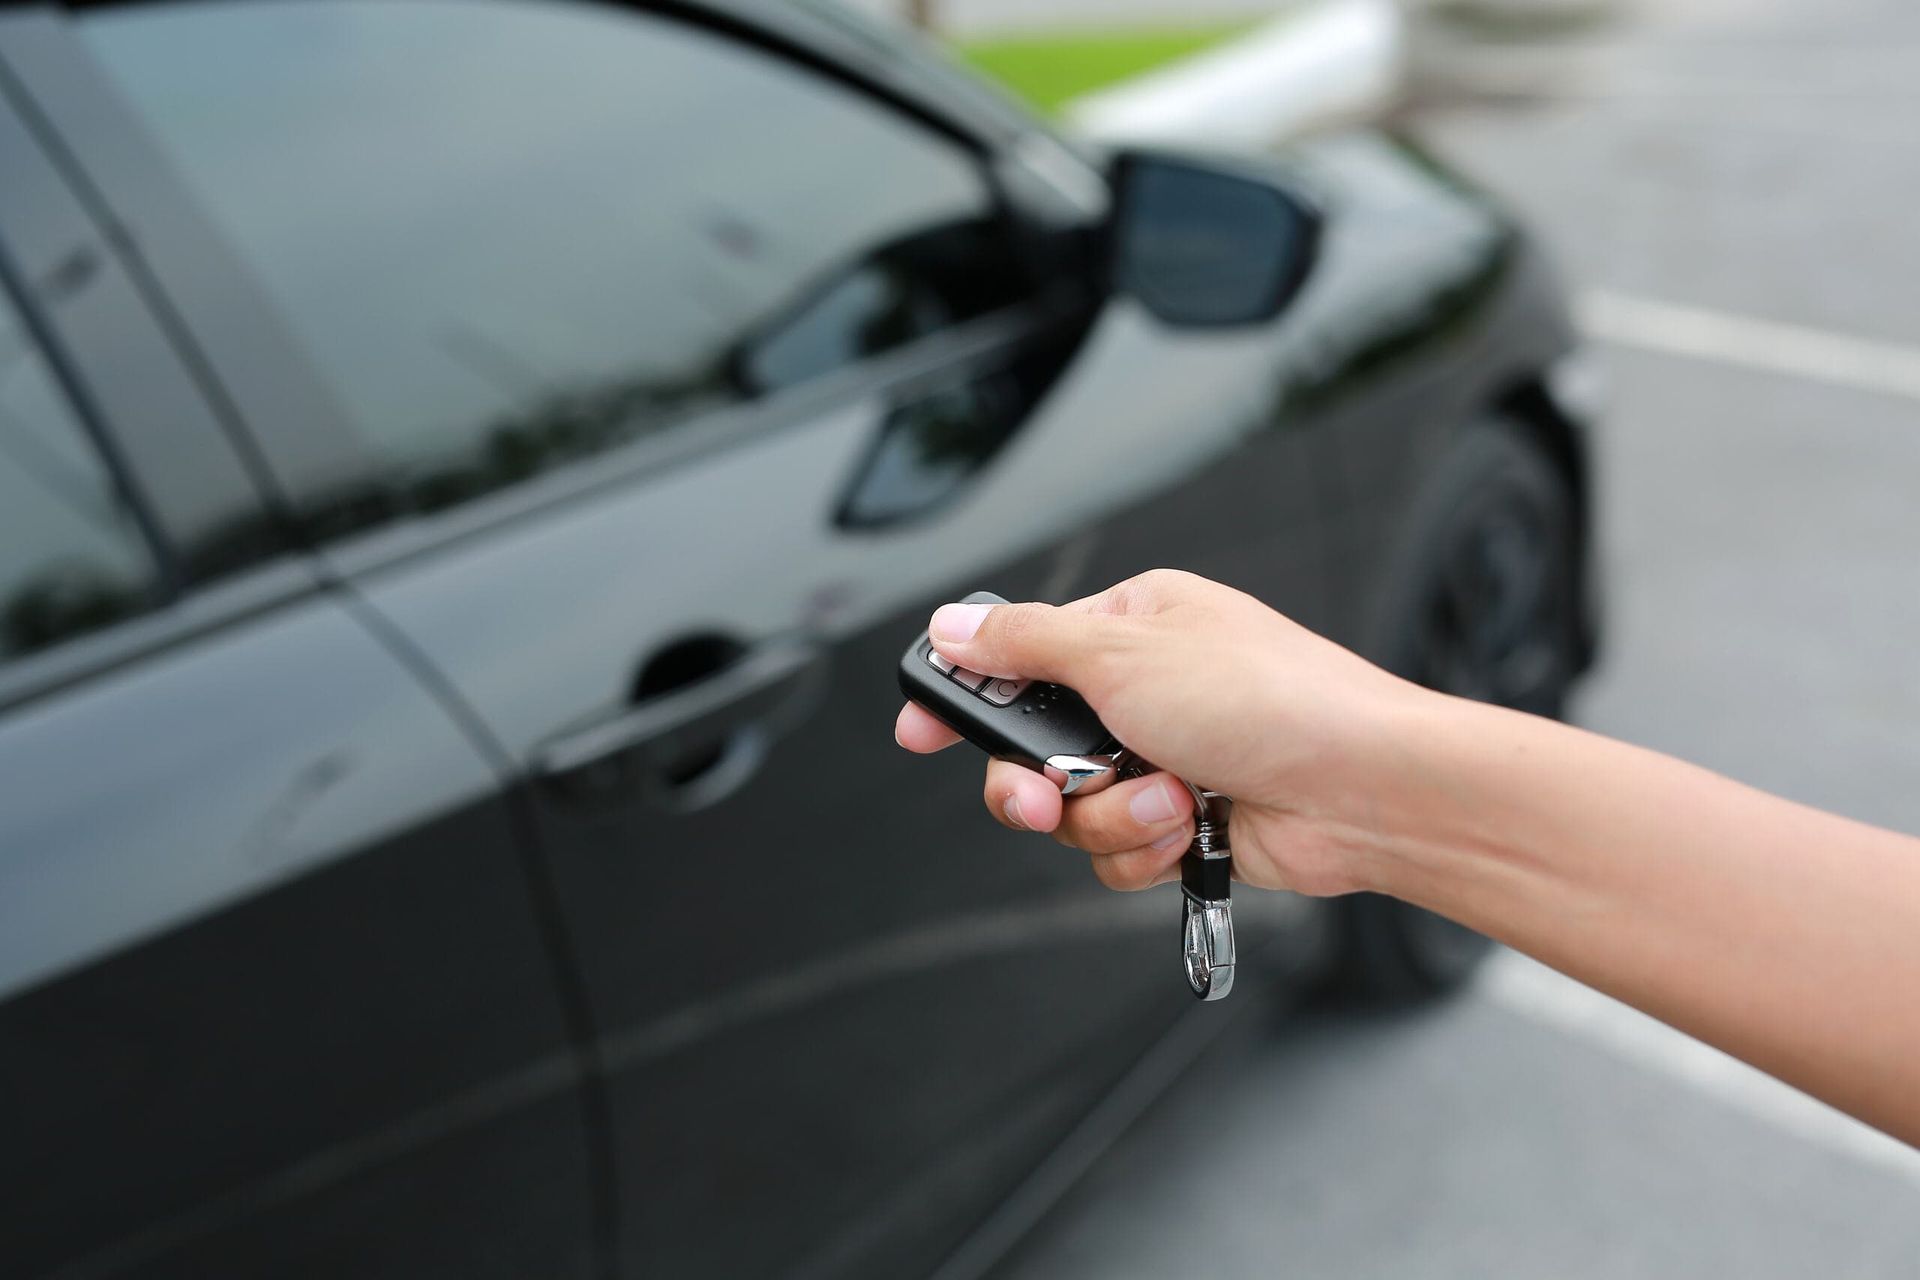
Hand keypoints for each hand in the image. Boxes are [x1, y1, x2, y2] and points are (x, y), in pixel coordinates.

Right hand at [895, 570, 1431, 894]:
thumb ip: (1024, 644)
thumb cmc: (1270, 699)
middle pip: (1032, 748)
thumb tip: (954, 626)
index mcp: (1130, 626)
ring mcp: (1164, 758)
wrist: (1362, 788)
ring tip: (1168, 796)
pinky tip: (1190, 826)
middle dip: (1039, 781)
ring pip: (1071, 810)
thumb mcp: (1124, 652)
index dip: (964, 696)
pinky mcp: (1184, 823)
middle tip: (1046, 793)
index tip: (919, 730)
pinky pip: (1115, 852)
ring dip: (1110, 814)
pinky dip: (1145, 846)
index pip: (1018, 655)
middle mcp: (1143, 690)